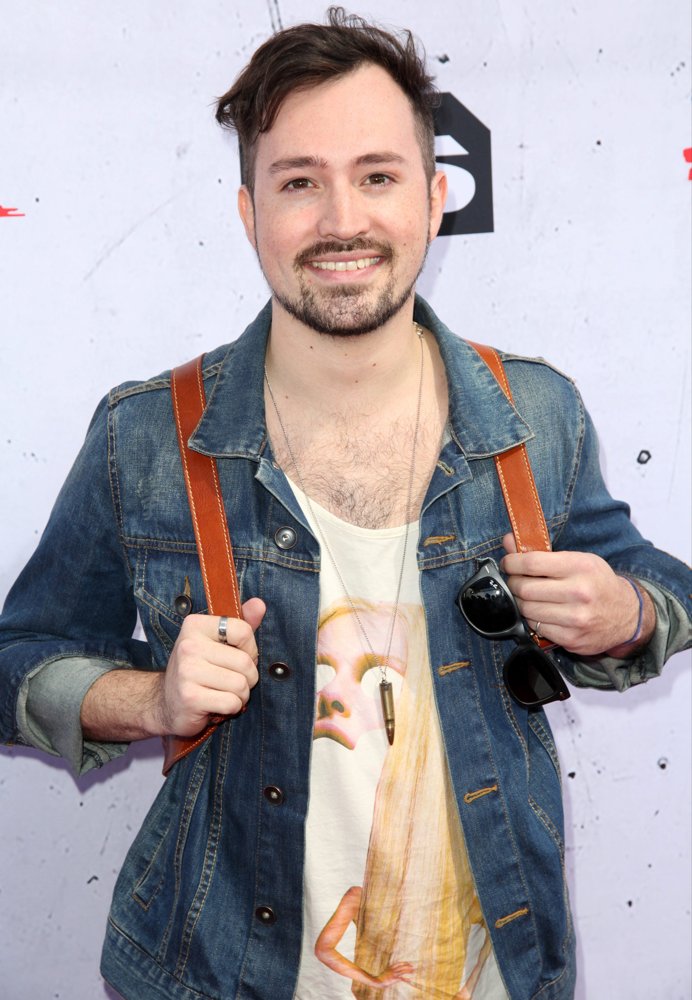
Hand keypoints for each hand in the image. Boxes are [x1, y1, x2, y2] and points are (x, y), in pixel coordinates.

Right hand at [153, 598, 264, 735]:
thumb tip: (260, 604)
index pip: (243, 631)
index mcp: (195, 625)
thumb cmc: (198, 669)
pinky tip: (217, 705)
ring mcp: (187, 672)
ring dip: (240, 695)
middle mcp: (189, 645)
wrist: (165, 703)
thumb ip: (241, 624)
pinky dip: (231, 708)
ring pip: (241, 685)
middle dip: (248, 677)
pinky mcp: (191, 698)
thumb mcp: (217, 642)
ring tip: (224, 692)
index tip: (239, 656)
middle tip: (231, 680)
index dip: (250, 649)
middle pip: (245, 662)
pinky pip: (232, 703)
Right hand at [374, 962, 414, 986]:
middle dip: (408, 966)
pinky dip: (407, 979)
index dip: (404, 963)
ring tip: (414, 971)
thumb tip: (392, 971)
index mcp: (390, 967)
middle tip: (413, 966)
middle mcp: (393, 969)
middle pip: (402, 966)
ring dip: (409, 971)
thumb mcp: (385, 972)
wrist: (378, 981)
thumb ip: (389, 971)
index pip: (399, 963)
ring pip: (403, 971)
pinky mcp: (394, 978)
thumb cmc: (381, 978)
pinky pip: (402, 978)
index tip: (408, 963)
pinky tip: (410, 979)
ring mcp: (394, 974)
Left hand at [501, 534, 652, 655]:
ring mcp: (576, 618)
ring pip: (527, 609)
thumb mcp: (579, 560)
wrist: (628, 616)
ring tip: (527, 596)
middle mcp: (579, 592)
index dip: (512, 562)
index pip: (532, 563)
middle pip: (525, 588)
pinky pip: (537, 628)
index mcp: (581, 567)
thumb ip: (542, 551)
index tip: (509, 563)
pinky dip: (532, 619)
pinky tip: (540, 612)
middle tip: (515, 580)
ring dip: (520, 602)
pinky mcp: (572, 639)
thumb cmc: (597, 583)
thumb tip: (508, 540)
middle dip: (513, 583)